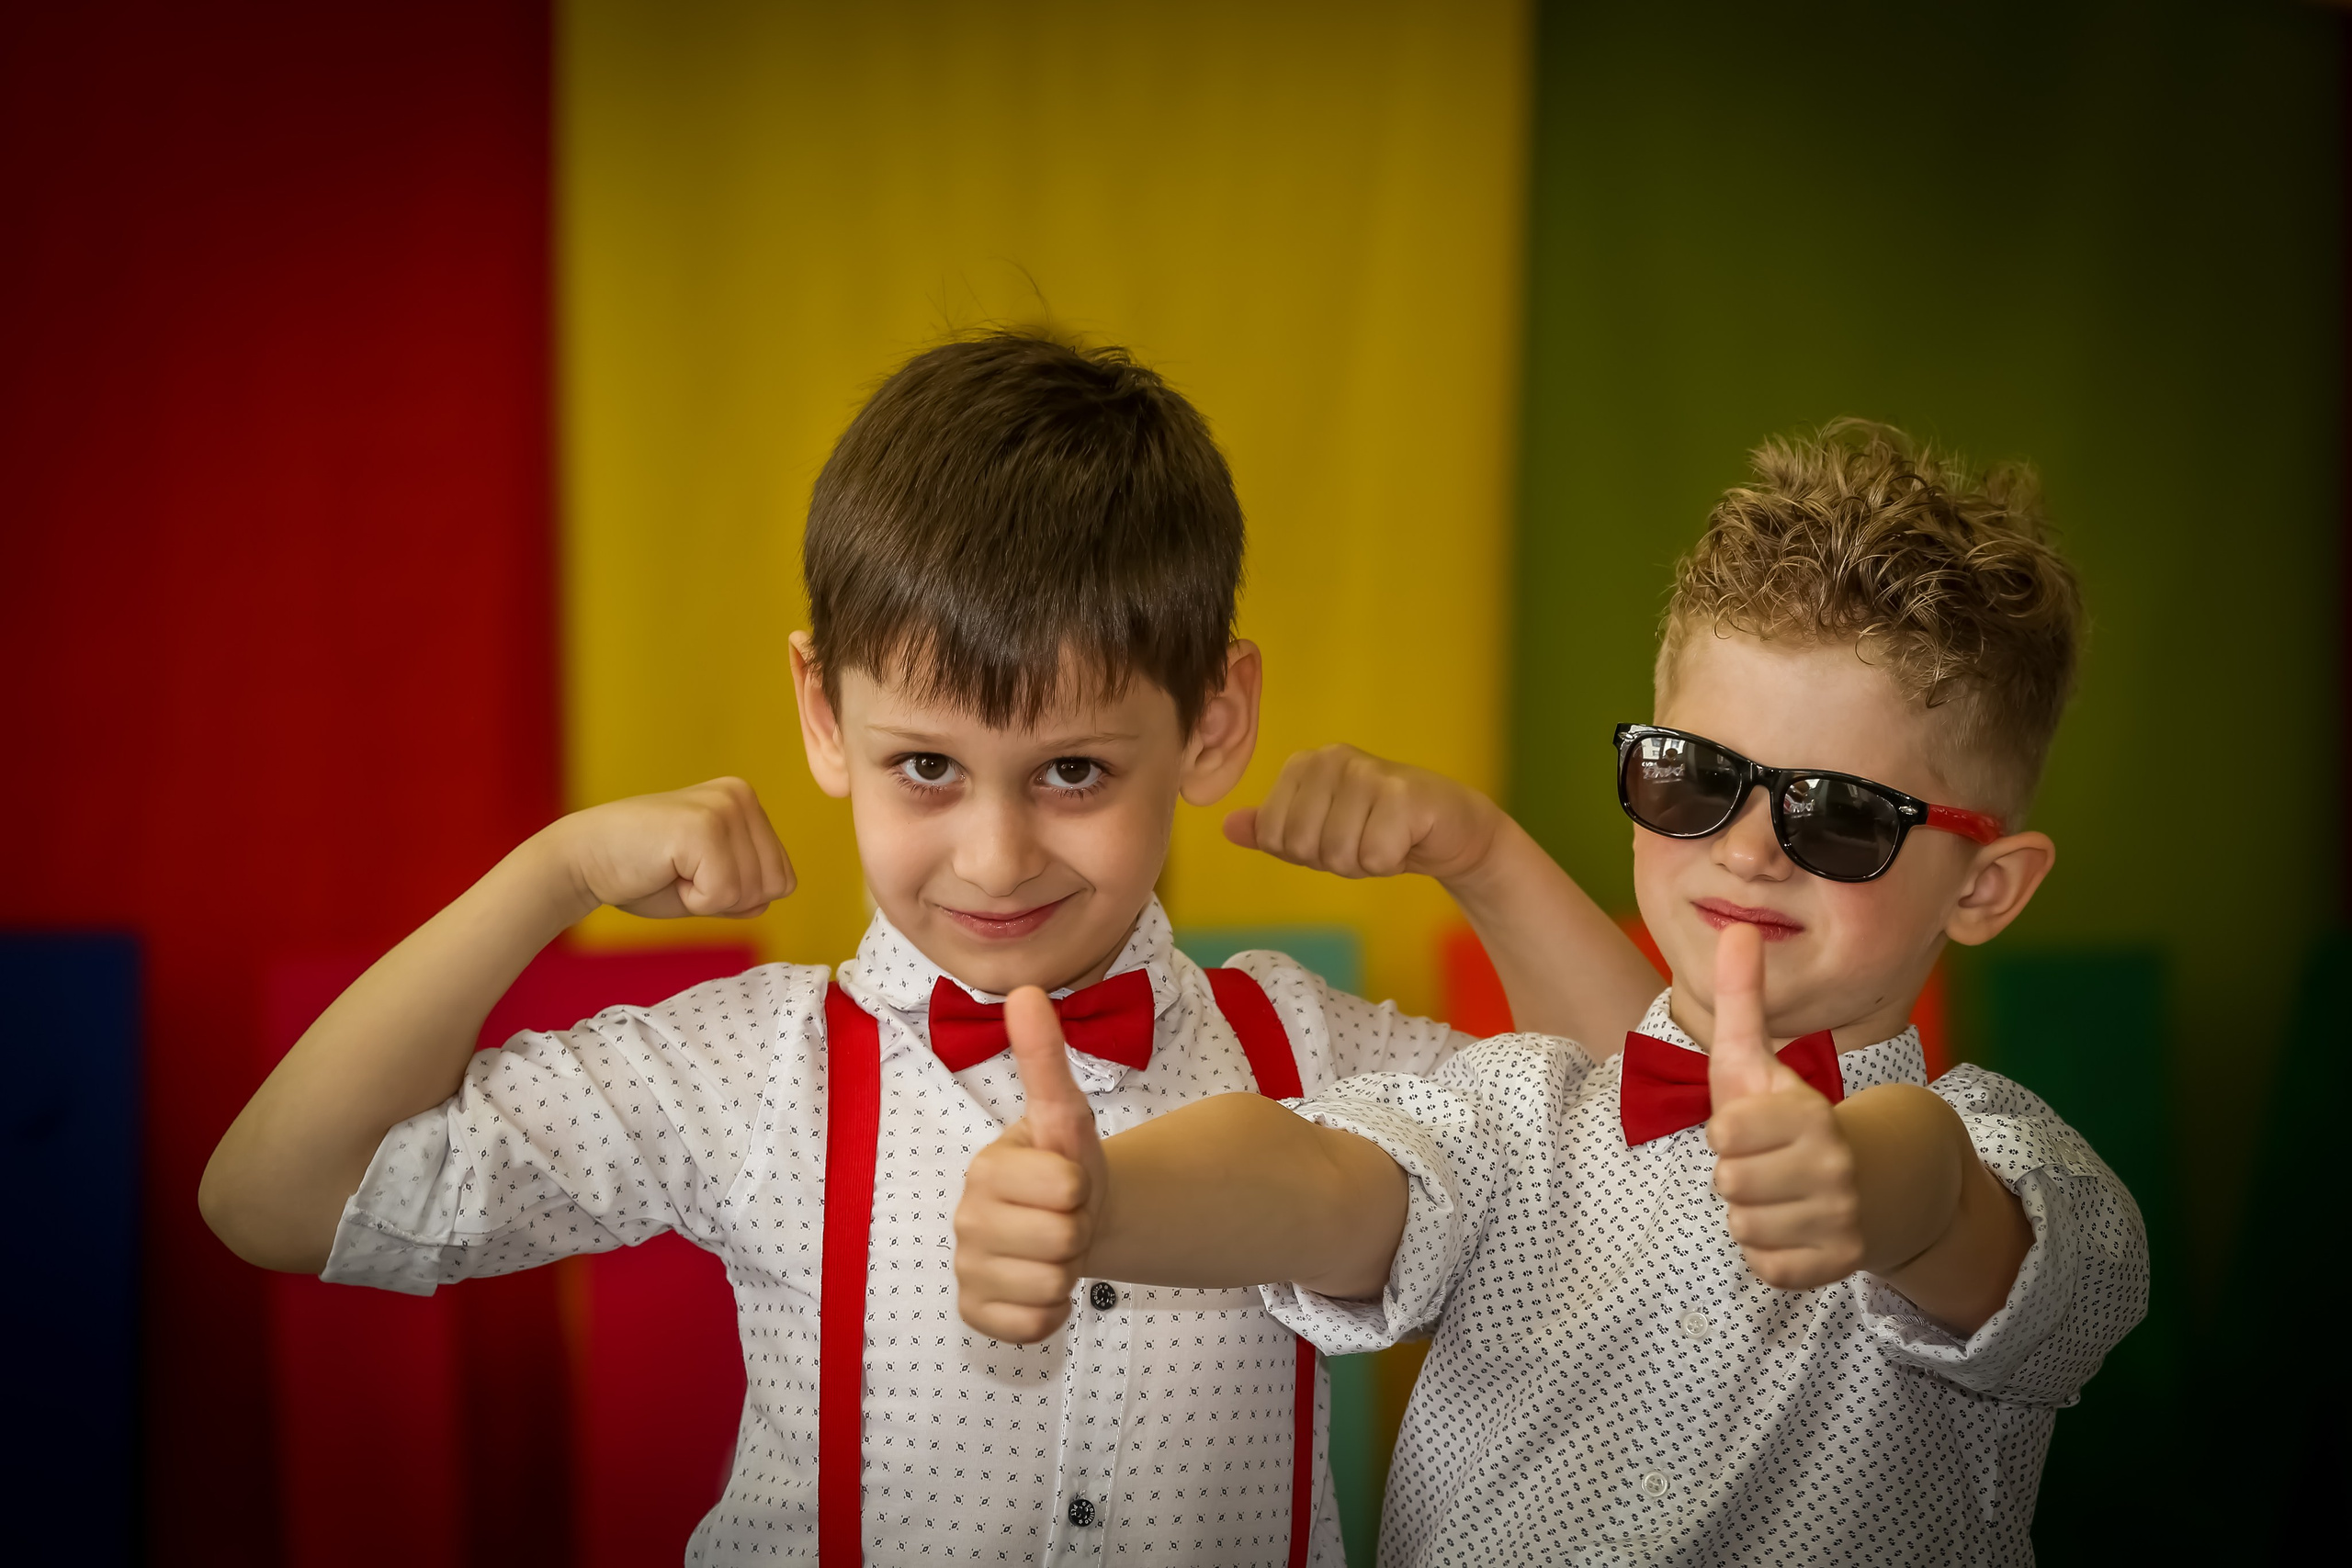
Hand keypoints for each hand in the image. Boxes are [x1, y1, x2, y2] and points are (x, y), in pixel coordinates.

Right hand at [547, 776, 793, 920]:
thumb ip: (747, 888)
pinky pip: (724, 894)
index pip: (783, 878)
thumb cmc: (642, 873)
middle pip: (775, 885)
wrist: (582, 860)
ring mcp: (724, 807)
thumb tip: (777, 893)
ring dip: (708, 898)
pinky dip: (694, 900)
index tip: (694, 875)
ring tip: (671, 870)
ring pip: (752, 892)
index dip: (738, 896)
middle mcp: (740, 796)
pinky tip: (665, 872)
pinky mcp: (703, 826)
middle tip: (681, 874)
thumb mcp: (709, 884)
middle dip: (728, 898)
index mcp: (746, 803)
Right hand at [953, 989, 1106, 1342]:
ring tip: (1051, 1247)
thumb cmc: (1063, 1162)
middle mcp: (964, 1221)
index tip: (1064, 1179)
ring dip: (1066, 1270)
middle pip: (1063, 1240)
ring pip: (1051, 1285)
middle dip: (1077, 1230)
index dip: (1081, 1185)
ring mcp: (967, 1270)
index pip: (1066, 1186)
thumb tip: (1027, 990)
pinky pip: (1034, 1325)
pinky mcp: (975, 1314)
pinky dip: (1051, 1310)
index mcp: (985, 1169)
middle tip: (1061, 1217)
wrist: (1068, 1219)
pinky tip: (1039, 1282)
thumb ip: (1045, 1057)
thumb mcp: (1063, 1111)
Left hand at [1223, 743, 1503, 882]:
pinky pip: (1373, 856)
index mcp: (1304, 764)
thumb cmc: (1380, 828)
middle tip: (1366, 840)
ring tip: (1386, 838)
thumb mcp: (1320, 830)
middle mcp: (1332, 758)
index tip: (1337, 835)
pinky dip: (1390, 862)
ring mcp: (1367, 772)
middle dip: (1335, 860)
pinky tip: (1407, 840)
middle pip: (1302, 845)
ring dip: (1364, 862)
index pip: (1271, 833)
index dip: (1304, 853)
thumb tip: (1227, 827)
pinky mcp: (1401, 793)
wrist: (1452, 828)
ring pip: (1336, 853)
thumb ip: (1274, 828)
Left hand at [1705, 922, 1863, 1288]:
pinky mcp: (1837, 1265)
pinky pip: (1765, 1267)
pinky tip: (1791, 1225)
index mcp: (1813, 1118)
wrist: (1879, 1178)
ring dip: (1750, 1212)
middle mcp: (1834, 1171)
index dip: (1729, 1128)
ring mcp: (1841, 1221)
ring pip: (1743, 1227)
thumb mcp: (1761, 1057)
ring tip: (1780, 1191)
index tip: (1753, 1123)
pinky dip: (1769, 1250)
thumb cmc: (1794, 1114)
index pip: (1725, 1133)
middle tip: (1768, 1161)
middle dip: (1736, 1172)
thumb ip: (1743, 997)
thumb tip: (1737, 927)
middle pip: (1728, 1184)